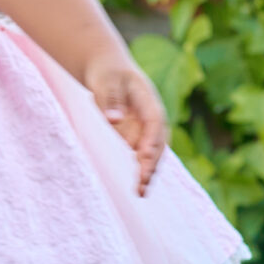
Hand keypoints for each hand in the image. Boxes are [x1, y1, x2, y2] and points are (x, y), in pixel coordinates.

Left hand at [86, 52, 166, 195]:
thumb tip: (114, 120)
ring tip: (141, 192)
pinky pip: (142, 156)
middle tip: (142, 182)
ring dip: (148, 172)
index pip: (154, 121)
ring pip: (152, 153)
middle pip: (157, 141)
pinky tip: (139, 189)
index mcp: (148, 101)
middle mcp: (152, 118)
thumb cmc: (108, 73)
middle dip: (151, 162)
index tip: (143, 155)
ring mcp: (146, 128)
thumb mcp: (106, 81)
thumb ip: (110, 100)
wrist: (110, 70)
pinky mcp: (138, 137)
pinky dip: (142, 171)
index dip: (151, 138)